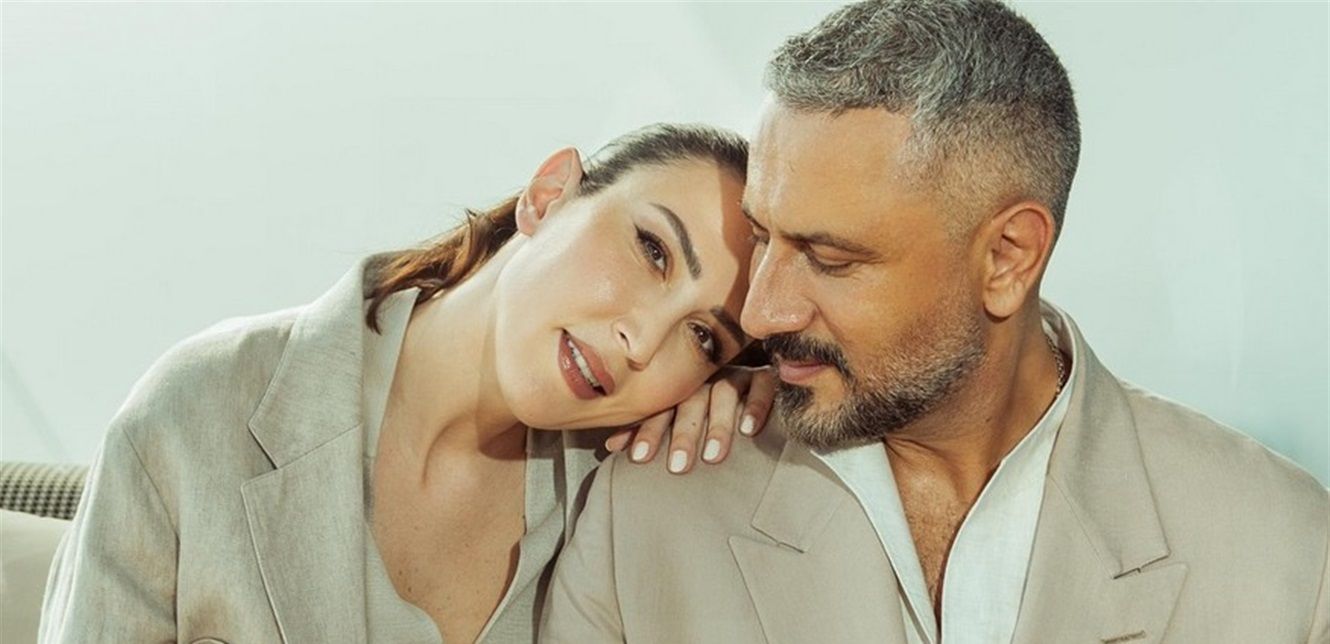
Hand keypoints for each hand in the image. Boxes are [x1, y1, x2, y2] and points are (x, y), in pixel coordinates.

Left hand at [604, 366, 776, 473]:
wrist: (757, 380)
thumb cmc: (710, 410)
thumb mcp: (679, 418)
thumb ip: (650, 427)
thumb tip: (610, 445)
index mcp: (681, 388)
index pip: (661, 407)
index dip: (649, 431)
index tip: (638, 458)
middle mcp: (706, 379)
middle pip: (691, 402)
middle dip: (683, 434)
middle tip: (678, 467)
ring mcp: (735, 375)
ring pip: (724, 394)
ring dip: (717, 425)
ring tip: (713, 456)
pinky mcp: (765, 377)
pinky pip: (762, 386)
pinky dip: (755, 405)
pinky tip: (749, 429)